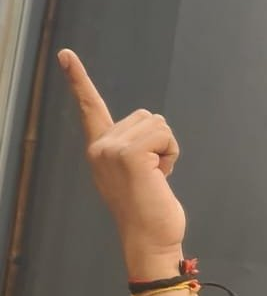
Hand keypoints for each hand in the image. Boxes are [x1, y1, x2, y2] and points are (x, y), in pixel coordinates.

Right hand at [58, 49, 185, 273]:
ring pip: (158, 123)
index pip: (90, 108)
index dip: (79, 80)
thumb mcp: (136, 175)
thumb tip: (152, 139)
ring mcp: (111, 149)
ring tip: (156, 177)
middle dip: (160, 142)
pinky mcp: (129, 154)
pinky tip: (160, 176)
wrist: (151, 241)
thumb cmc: (150, 212)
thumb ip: (134, 152)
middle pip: (146, 116)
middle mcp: (100, 146)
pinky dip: (171, 153)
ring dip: (167, 148)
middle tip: (152, 175)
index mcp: (99, 150)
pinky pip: (165, 134)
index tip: (65, 54)